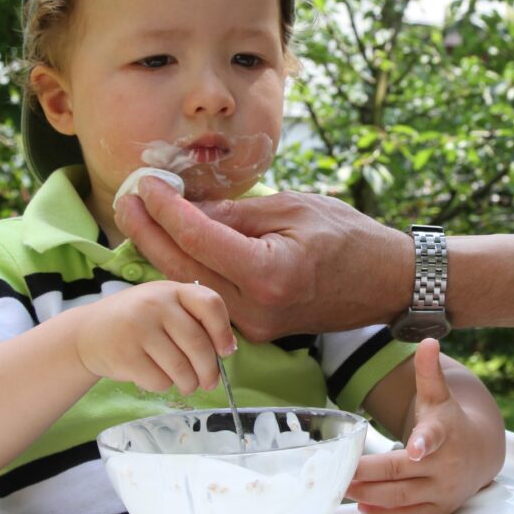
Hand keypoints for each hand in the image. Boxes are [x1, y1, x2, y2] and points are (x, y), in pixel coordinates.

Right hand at [73, 280, 235, 393]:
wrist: (87, 332)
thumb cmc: (137, 321)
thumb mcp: (164, 306)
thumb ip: (194, 319)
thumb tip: (227, 349)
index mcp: (172, 290)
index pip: (211, 305)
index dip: (223, 332)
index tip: (226, 352)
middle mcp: (156, 304)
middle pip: (198, 343)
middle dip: (209, 370)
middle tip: (210, 382)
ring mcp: (138, 329)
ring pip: (181, 367)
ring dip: (189, 383)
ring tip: (187, 384)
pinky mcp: (125, 355)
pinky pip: (159, 380)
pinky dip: (164, 385)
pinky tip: (156, 377)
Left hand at [114, 177, 411, 340]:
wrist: (387, 283)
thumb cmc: (351, 238)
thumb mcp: (295, 208)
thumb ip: (238, 213)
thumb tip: (190, 208)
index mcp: (269, 274)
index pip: (198, 239)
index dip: (165, 209)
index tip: (146, 183)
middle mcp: (255, 309)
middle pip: (182, 269)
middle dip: (148, 232)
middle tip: (127, 198)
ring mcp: (254, 326)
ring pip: (191, 287)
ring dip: (161, 252)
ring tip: (140, 217)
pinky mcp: (256, 330)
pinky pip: (210, 298)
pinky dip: (188, 270)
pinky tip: (173, 245)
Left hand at [346, 340, 495, 513]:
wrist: (481, 453)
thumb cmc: (451, 421)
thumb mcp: (440, 395)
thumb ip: (429, 371)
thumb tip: (428, 340)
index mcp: (444, 432)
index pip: (434, 436)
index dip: (423, 442)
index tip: (415, 448)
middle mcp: (445, 463)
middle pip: (401, 472)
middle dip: (369, 474)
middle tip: (342, 472)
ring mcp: (442, 489)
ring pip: (401, 498)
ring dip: (370, 495)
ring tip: (344, 488)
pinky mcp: (439, 509)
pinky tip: (364, 506)